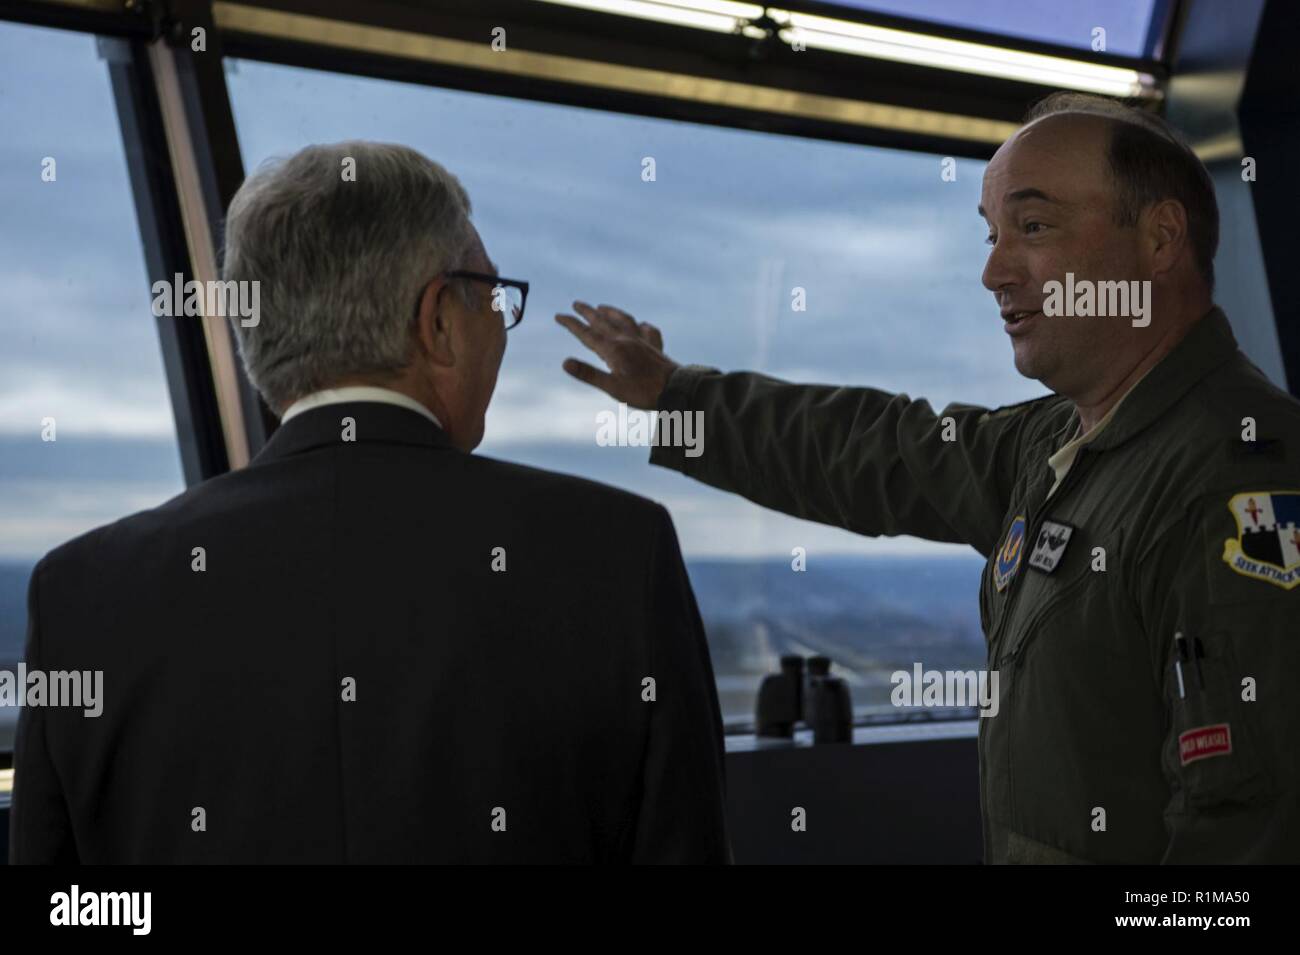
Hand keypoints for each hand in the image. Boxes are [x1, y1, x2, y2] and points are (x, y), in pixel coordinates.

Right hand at [556, 301, 679, 409]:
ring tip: (602, 307)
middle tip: (576, 303)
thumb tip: (565, 363)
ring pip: (624, 320)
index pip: (587, 334)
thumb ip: (588, 374)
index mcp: (613, 349)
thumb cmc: (643, 391)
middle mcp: (627, 340)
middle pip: (603, 322)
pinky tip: (642, 324)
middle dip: (588, 312)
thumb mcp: (612, 387)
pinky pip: (649, 331)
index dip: (571, 324)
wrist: (675, 388)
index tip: (558, 316)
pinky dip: (642, 325)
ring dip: (611, 312)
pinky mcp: (656, 347)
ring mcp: (643, 341)